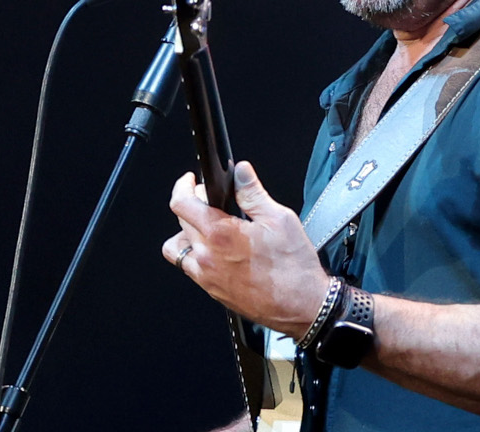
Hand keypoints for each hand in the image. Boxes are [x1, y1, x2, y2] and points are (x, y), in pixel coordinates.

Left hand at [162, 161, 331, 335]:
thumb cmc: (294, 268)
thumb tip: (241, 173)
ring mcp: (206, 276)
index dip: (183, 186)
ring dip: (187, 233)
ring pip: (178, 248)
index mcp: (221, 234)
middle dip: (191, 205)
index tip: (190, 181)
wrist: (302, 306)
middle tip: (211, 201)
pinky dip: (195, 255)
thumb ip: (253, 192)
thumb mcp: (279, 219)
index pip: (182, 203)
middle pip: (180, 222)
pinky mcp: (212, 291)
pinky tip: (216, 250)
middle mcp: (207, 256)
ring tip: (208, 228)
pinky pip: (189, 268)